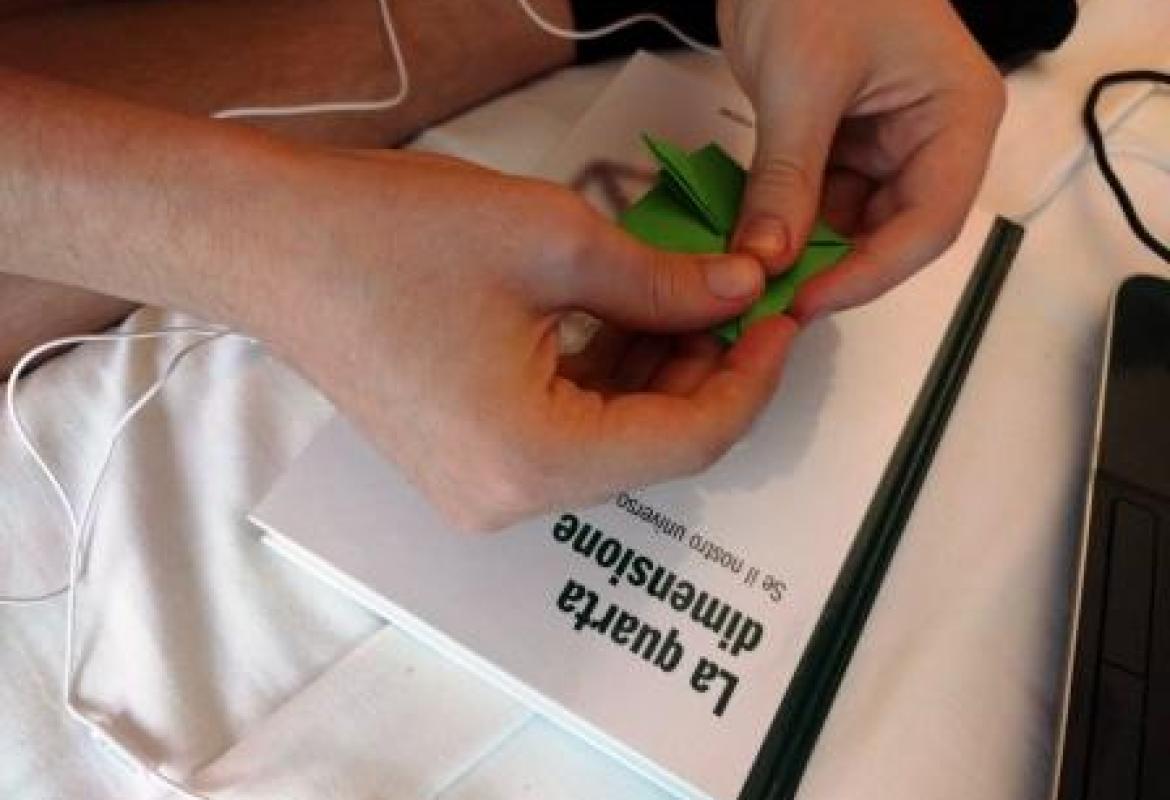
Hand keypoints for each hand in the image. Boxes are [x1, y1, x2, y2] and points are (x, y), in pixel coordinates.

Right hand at [255, 149, 795, 529]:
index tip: (782, 317)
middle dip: (707, 371)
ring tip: (686, 291)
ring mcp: (480, 487)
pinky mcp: (464, 460)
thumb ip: (665, 281)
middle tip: (740, 294)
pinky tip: (626, 313)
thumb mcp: (552, 240)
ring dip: (658, 371)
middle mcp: (508, 499)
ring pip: (610, 438)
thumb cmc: (391, 235)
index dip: (751, 378)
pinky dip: (606, 378)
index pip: (687, 441)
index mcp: (533, 461)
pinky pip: (563, 430)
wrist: (270, 242)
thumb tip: (741, 292)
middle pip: (651, 446)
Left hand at [717, 0, 1004, 319]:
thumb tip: (766, 262)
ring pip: (850, 223)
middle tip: (771, 301)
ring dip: (803, 249)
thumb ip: (786, 179)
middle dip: (832, 266)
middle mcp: (932, 138)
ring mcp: (886, 142)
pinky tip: (751, 239)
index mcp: (958, 117)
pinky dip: (786, 221)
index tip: (808, 302)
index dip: (870, 273)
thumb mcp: (801, 83)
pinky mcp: (843, 142)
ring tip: (753, 275)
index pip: (928, 223)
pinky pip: (819, 199)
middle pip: (893, 232)